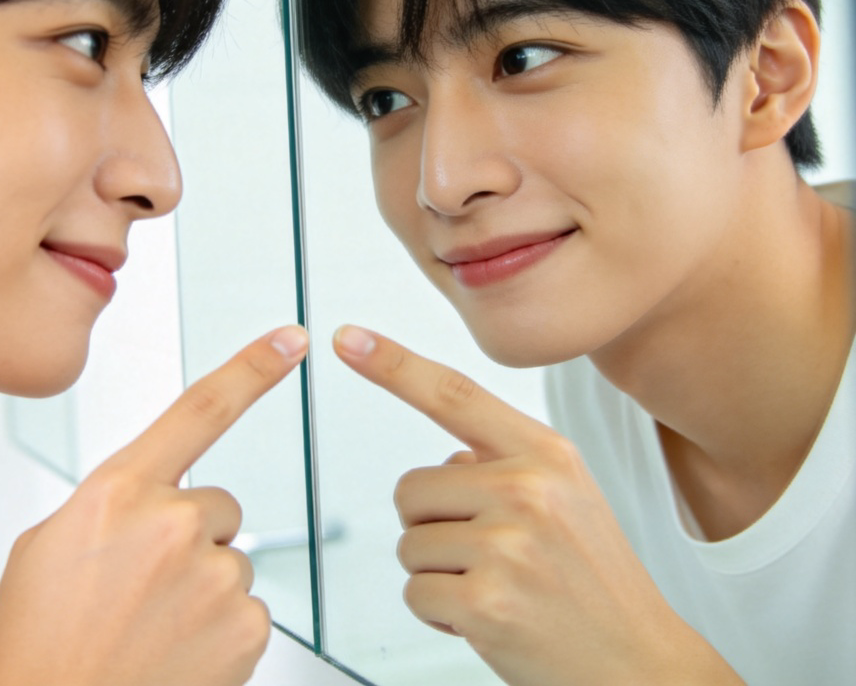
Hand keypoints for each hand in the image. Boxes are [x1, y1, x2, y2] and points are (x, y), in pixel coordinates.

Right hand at [0, 324, 308, 685]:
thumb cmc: (39, 651)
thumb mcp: (44, 551)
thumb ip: (106, 505)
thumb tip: (140, 501)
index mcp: (120, 492)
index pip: (201, 408)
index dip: (254, 367)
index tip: (293, 339)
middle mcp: (173, 523)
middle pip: (217, 506)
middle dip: (190, 538)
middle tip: (141, 591)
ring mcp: (214, 575)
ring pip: (229, 561)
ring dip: (201, 588)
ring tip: (149, 631)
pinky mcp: (245, 626)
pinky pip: (245, 609)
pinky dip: (219, 632)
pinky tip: (175, 656)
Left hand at [333, 325, 742, 685]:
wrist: (642, 666)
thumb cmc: (596, 582)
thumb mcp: (569, 496)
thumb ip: (504, 463)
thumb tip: (449, 458)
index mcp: (546, 453)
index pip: (454, 393)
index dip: (393, 364)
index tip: (350, 339)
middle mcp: (528, 488)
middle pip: (411, 487)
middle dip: (432, 526)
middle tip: (487, 556)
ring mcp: (508, 544)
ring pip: (409, 543)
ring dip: (438, 573)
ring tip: (497, 587)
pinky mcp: (486, 601)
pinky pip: (416, 592)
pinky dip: (440, 613)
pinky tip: (488, 619)